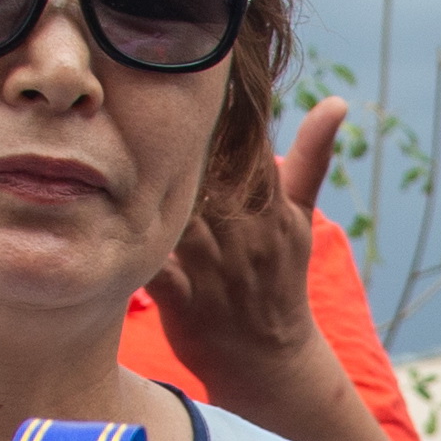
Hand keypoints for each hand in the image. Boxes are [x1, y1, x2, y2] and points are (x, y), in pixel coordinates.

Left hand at [143, 100, 342, 408]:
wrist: (271, 361)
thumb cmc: (279, 278)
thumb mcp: (300, 217)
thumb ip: (311, 157)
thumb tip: (336, 102)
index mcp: (271, 205)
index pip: (247, 145)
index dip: (221, 113)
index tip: (191, 80)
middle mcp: (244, 233)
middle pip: (205, 174)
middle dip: (175, 146)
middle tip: (135, 105)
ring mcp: (214, 268)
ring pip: (179, 215)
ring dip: (151, 190)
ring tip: (114, 152)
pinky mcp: (184, 300)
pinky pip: (154, 269)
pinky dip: (134, 250)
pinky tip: (104, 223)